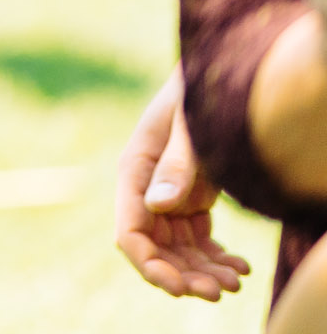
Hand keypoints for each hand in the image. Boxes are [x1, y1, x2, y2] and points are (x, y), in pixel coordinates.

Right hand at [117, 68, 249, 300]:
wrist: (220, 78)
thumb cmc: (201, 95)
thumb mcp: (191, 126)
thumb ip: (177, 163)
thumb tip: (157, 204)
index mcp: (135, 170)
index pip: (130, 231)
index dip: (150, 265)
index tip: (180, 288)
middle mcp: (147, 187)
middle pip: (155, 248)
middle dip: (183, 275)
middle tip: (221, 292)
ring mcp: (169, 194)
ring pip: (178, 249)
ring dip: (202, 271)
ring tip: (236, 281)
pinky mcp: (191, 196)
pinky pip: (197, 239)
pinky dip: (216, 257)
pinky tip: (240, 265)